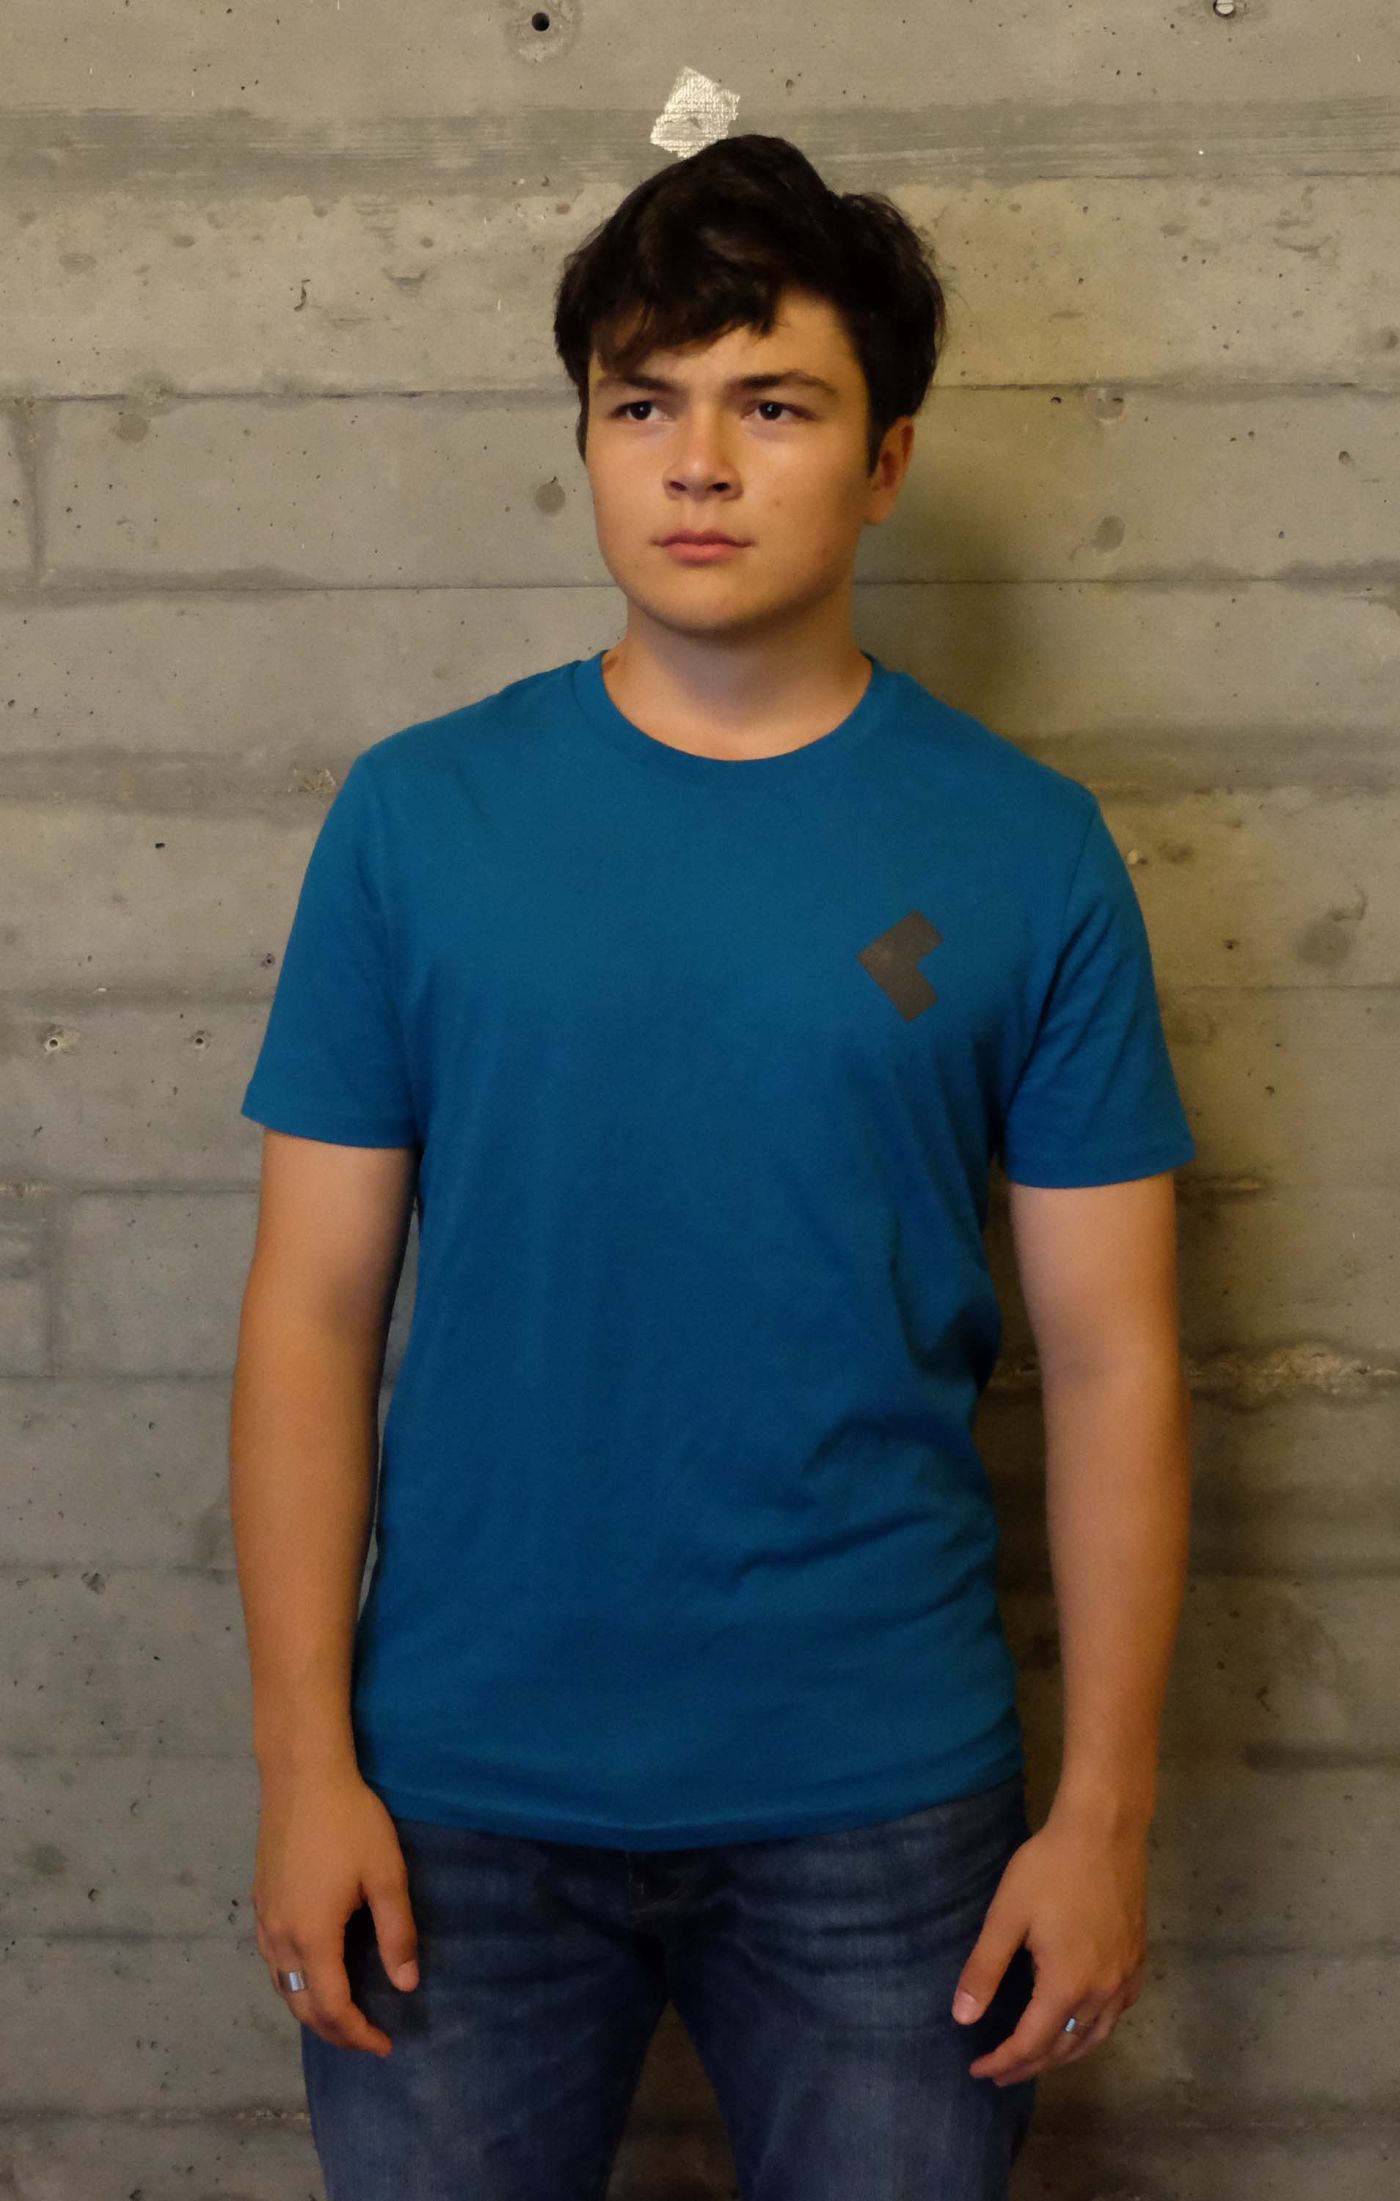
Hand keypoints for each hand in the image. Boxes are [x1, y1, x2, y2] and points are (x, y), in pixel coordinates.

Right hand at [253, 1763, 419, 2057]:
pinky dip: (295, 1984)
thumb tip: (406, 1985)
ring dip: (311, 2010)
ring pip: (282, 1987)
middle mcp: (280, 1938)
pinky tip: (315, 1973)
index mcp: (313, 1936)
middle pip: (301, 2007)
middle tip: (367, 2038)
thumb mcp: (386, 1875)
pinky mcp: (259, 1902)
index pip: (332, 2008)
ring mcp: (264, 1920)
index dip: (358, 2034)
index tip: (385, 2045)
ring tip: (344, 2015)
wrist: (301, 1776)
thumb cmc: (349, 1821)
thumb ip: (397, 1933)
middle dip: (335, 2031)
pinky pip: (273, 1963)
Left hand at [949, 1804, 1148, 2084]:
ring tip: (1037, 2059)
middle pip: (1065, 2048)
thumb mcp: (1006, 1915)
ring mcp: (1125, 1977)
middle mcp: (1102, 1992)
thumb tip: (962, 2019)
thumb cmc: (1050, 1868)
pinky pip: (1117, 2014)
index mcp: (1067, 1985)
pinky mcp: (1137, 1959)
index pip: (1032, 2043)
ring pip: (1096, 2036)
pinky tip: (1081, 2023)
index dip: (1003, 2062)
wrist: (1105, 1829)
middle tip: (1000, 2073)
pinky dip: (1093, 2031)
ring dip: (1064, 2055)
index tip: (978, 2071)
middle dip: (1030, 2066)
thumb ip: (984, 1970)